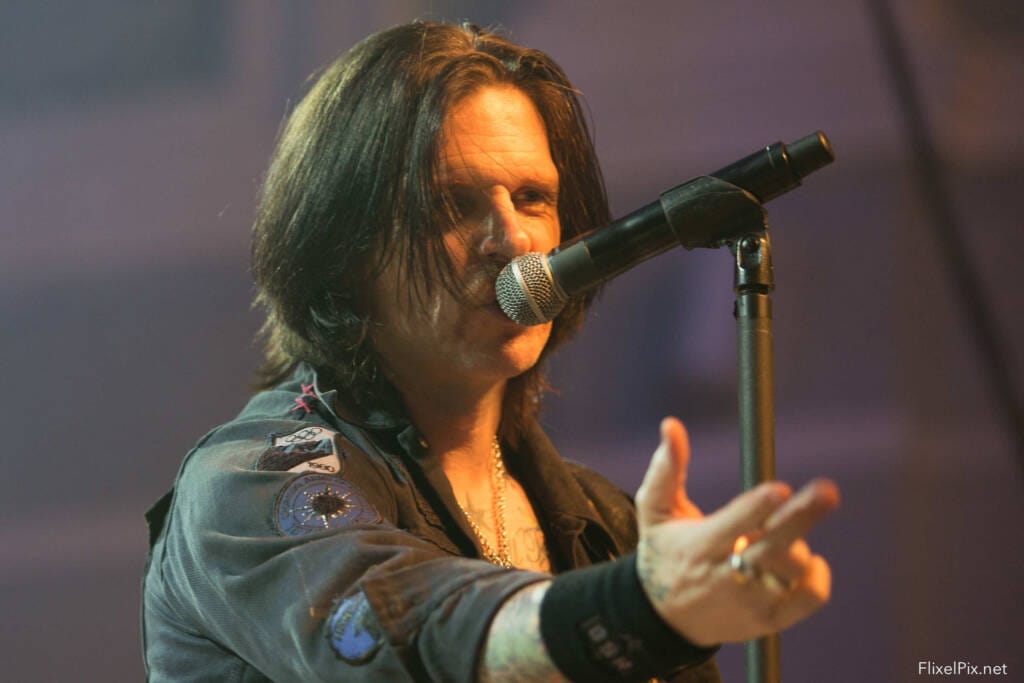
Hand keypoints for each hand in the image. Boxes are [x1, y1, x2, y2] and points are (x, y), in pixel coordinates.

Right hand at [635, 417, 838, 645]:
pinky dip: (818, 579)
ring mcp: (750, 603)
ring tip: (781, 538)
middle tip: (827, 491)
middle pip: (774, 547)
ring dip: (797, 547)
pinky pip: (809, 600)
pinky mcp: (768, 622)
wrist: (664, 618)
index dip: (758, 508)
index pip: (733, 526)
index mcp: (700, 547)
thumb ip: (667, 469)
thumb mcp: (656, 511)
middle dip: (802, 517)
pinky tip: (810, 563)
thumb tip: (672, 424)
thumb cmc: (664, 552)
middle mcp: (726, 577)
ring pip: (792, 569)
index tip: (781, 489)